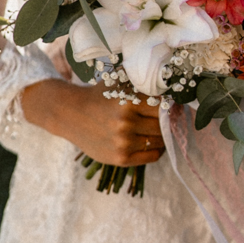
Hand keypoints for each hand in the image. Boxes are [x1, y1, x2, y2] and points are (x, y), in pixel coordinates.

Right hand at [21, 78, 164, 165]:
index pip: (163, 108)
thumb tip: (171, 89)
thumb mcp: (119, 84)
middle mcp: (126, 124)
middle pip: (163, 126)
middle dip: (167, 122)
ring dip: (162, 136)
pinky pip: (152, 156)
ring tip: (157, 129)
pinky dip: (157, 149)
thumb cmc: (99, 96)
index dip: (170, 108)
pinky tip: (151, 141)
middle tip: (168, 119)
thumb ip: (143, 85)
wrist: (71, 114)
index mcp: (128, 102)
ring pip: (159, 142)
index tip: (172, 107)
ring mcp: (123, 143)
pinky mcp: (120, 158)